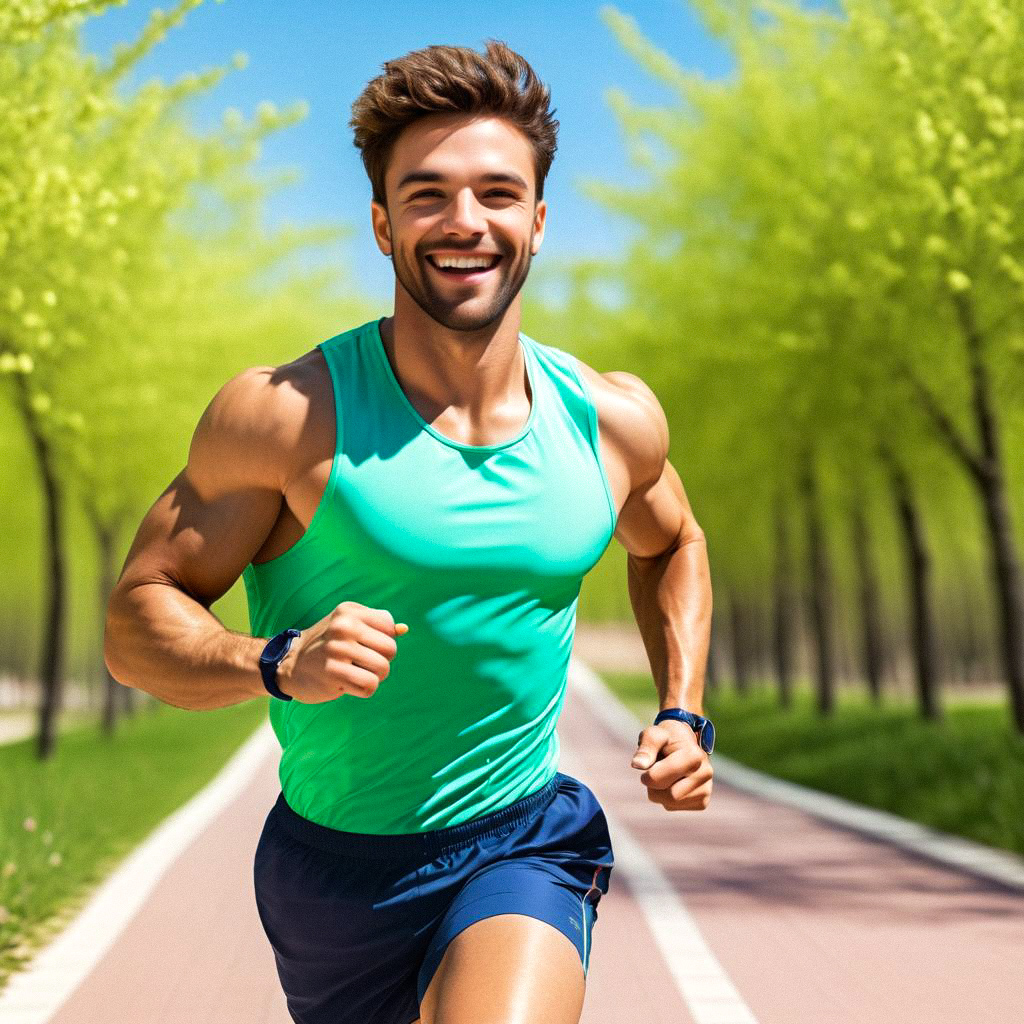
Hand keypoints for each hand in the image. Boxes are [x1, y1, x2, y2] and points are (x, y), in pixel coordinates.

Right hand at [277, 601, 408, 703]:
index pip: (390, 627)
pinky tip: (348, 684)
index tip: (365, 645)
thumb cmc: (326, 645)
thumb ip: (377, 625)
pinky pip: (370, 686)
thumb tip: (404, 629)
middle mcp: (344, 627)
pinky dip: (364, 690)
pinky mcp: (333, 673)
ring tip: (355, 673)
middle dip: (382, 661)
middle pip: (390, 650)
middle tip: (361, 663)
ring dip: (374, 677)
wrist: (288, 664)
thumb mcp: (348, 625)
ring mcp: (338, 650)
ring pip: (383, 669)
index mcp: (349, 612)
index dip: (383, 641)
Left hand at [631, 719, 712, 810]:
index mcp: (694, 755)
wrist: (683, 744)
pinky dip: (666, 799)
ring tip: (665, 775)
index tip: (646, 765)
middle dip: (654, 785)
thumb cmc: (666, 738)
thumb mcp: (654, 734)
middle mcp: (705, 773)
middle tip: (657, 769)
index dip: (647, 775)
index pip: (660, 779)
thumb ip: (646, 747)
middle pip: (668, 796)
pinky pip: (674, 808)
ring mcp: (706, 789)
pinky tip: (673, 783)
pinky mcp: (702, 801)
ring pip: (670, 803)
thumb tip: (637, 765)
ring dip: (659, 792)